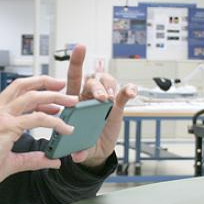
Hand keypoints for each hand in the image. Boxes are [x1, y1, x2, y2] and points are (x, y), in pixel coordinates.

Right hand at [0, 75, 78, 203]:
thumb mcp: (11, 161)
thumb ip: (32, 159)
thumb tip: (52, 160)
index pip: (17, 91)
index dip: (36, 88)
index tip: (52, 92)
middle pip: (25, 86)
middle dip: (48, 84)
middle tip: (65, 88)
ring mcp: (0, 117)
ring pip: (33, 97)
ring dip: (55, 97)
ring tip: (71, 103)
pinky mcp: (6, 128)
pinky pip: (37, 119)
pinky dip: (54, 122)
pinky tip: (65, 129)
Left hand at [64, 45, 136, 167]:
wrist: (93, 152)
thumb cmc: (80, 143)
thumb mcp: (77, 147)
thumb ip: (78, 150)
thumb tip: (77, 156)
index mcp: (73, 101)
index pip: (73, 77)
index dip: (76, 61)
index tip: (80, 47)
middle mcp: (88, 97)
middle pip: (91, 80)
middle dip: (96, 86)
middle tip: (101, 98)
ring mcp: (103, 101)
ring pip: (106, 81)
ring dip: (109, 86)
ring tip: (110, 99)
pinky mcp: (117, 107)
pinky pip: (123, 94)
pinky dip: (128, 90)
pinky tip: (131, 92)